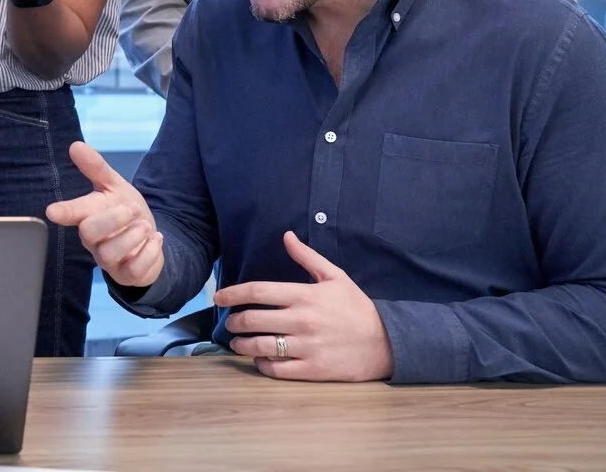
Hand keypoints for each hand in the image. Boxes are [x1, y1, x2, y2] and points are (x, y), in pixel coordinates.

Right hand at [45, 142, 163, 287]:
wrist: (149, 240)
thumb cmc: (125, 213)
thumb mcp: (115, 187)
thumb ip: (96, 168)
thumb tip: (75, 145)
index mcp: (88, 216)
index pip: (72, 212)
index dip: (64, 211)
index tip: (52, 211)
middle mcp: (94, 240)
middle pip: (89, 233)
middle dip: (113, 218)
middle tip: (133, 209)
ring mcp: (109, 260)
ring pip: (109, 254)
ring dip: (132, 237)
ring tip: (146, 226)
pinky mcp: (127, 274)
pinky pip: (134, 270)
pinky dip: (149, 252)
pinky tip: (155, 239)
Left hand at [216, 231, 393, 381]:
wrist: (388, 342)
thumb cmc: (357, 308)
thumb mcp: (336, 277)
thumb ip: (307, 257)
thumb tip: (286, 235)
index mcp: (304, 295)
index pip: (257, 291)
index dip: (232, 293)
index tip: (218, 297)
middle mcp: (301, 320)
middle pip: (252, 319)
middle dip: (234, 321)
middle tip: (230, 322)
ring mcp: (306, 346)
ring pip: (259, 346)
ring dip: (241, 344)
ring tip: (237, 342)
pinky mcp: (312, 369)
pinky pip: (276, 369)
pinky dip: (261, 364)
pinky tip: (259, 359)